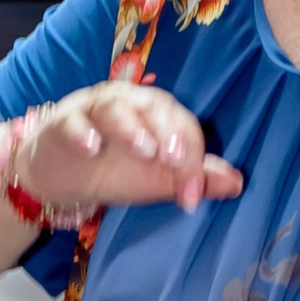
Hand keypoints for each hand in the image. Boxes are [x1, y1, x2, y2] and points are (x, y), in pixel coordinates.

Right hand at [16, 84, 242, 220]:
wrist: (63, 175)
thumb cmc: (115, 169)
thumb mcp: (158, 178)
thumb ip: (193, 178)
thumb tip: (237, 182)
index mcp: (158, 114)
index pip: (182, 126)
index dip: (191, 159)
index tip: (189, 198)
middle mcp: (130, 102)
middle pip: (154, 105)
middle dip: (167, 131)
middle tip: (172, 160)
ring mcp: (94, 108)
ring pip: (115, 106)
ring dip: (131, 127)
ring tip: (143, 151)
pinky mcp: (63, 122)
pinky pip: (73, 120)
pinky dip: (82, 132)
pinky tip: (91, 148)